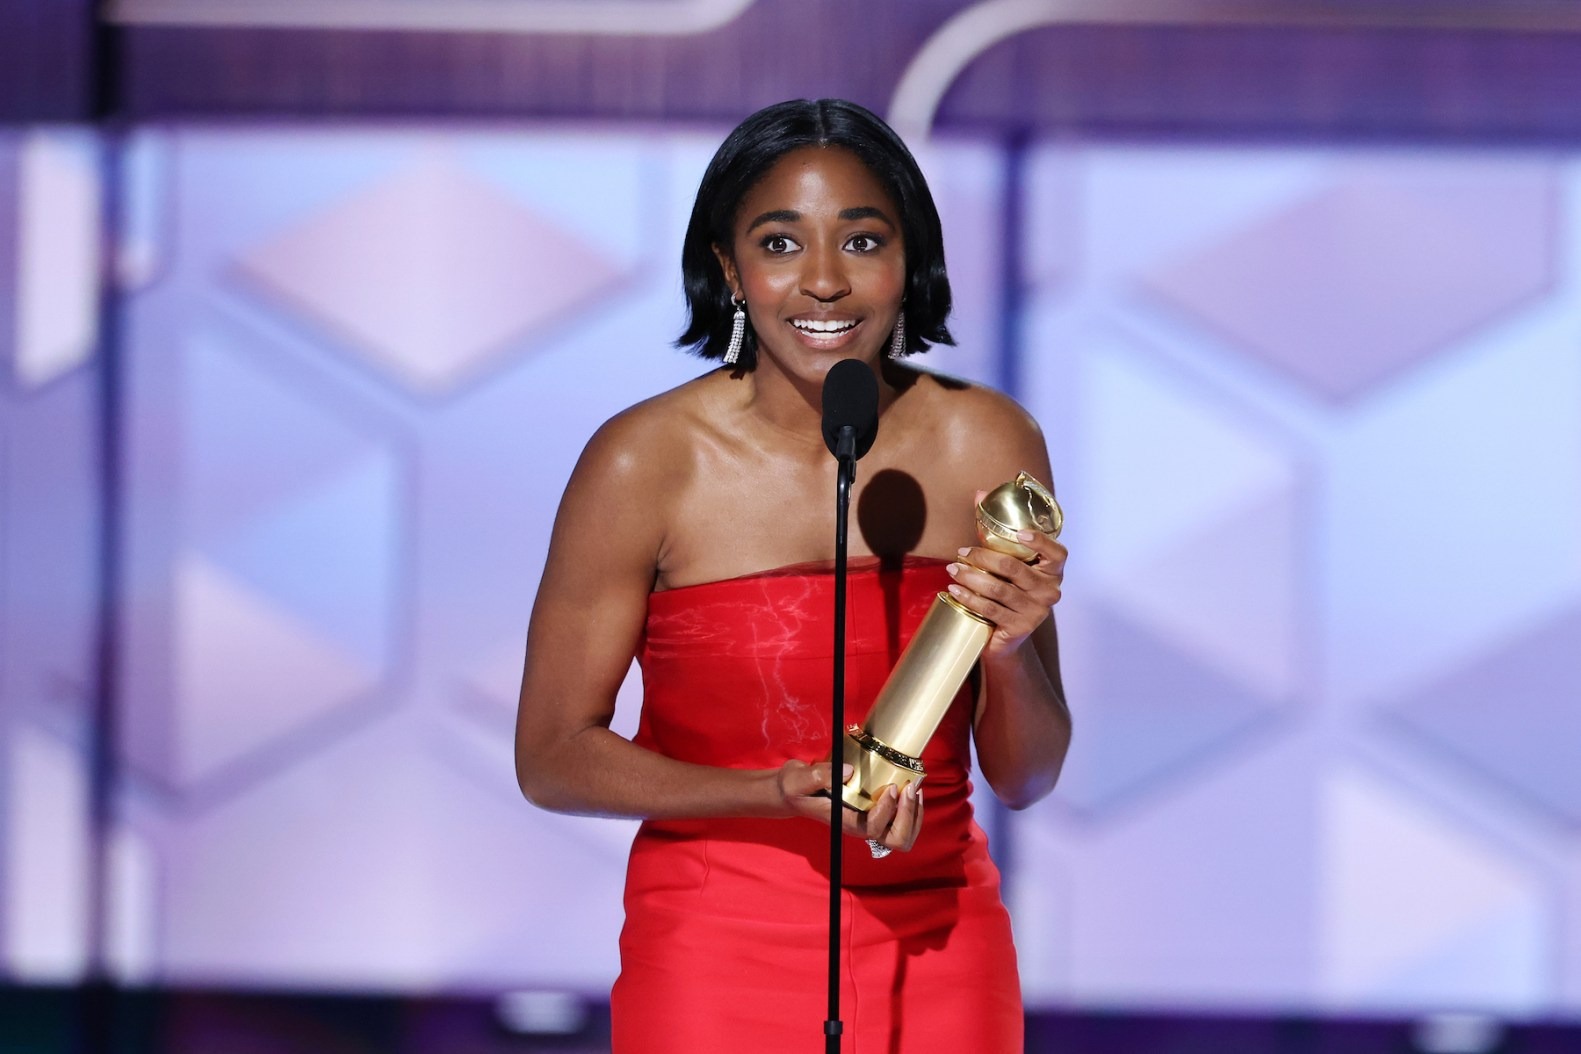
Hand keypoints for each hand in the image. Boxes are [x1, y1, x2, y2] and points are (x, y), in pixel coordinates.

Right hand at [776, 761, 923, 850]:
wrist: (791, 792)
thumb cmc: (794, 788)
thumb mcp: (797, 780)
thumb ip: (818, 776)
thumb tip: (849, 771)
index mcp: (845, 822)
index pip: (874, 828)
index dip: (888, 811)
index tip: (891, 788)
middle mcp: (860, 826)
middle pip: (896, 839)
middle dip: (908, 816)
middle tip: (909, 789)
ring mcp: (868, 822)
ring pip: (903, 835)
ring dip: (914, 814)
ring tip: (914, 788)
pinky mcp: (873, 813)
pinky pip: (901, 822)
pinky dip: (912, 809)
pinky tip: (910, 789)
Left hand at [946, 496, 1066, 657]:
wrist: (1006, 636)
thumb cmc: (1008, 588)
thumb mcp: (1006, 560)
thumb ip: (996, 530)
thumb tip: (980, 493)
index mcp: (1053, 571)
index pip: (1057, 553)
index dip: (1040, 541)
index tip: (1018, 532)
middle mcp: (1050, 591)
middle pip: (1013, 567)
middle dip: (982, 557)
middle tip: (961, 552)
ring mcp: (1036, 611)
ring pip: (998, 588)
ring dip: (970, 577)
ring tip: (952, 569)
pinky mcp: (1019, 627)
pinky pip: (989, 608)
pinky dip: (968, 597)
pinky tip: (955, 590)